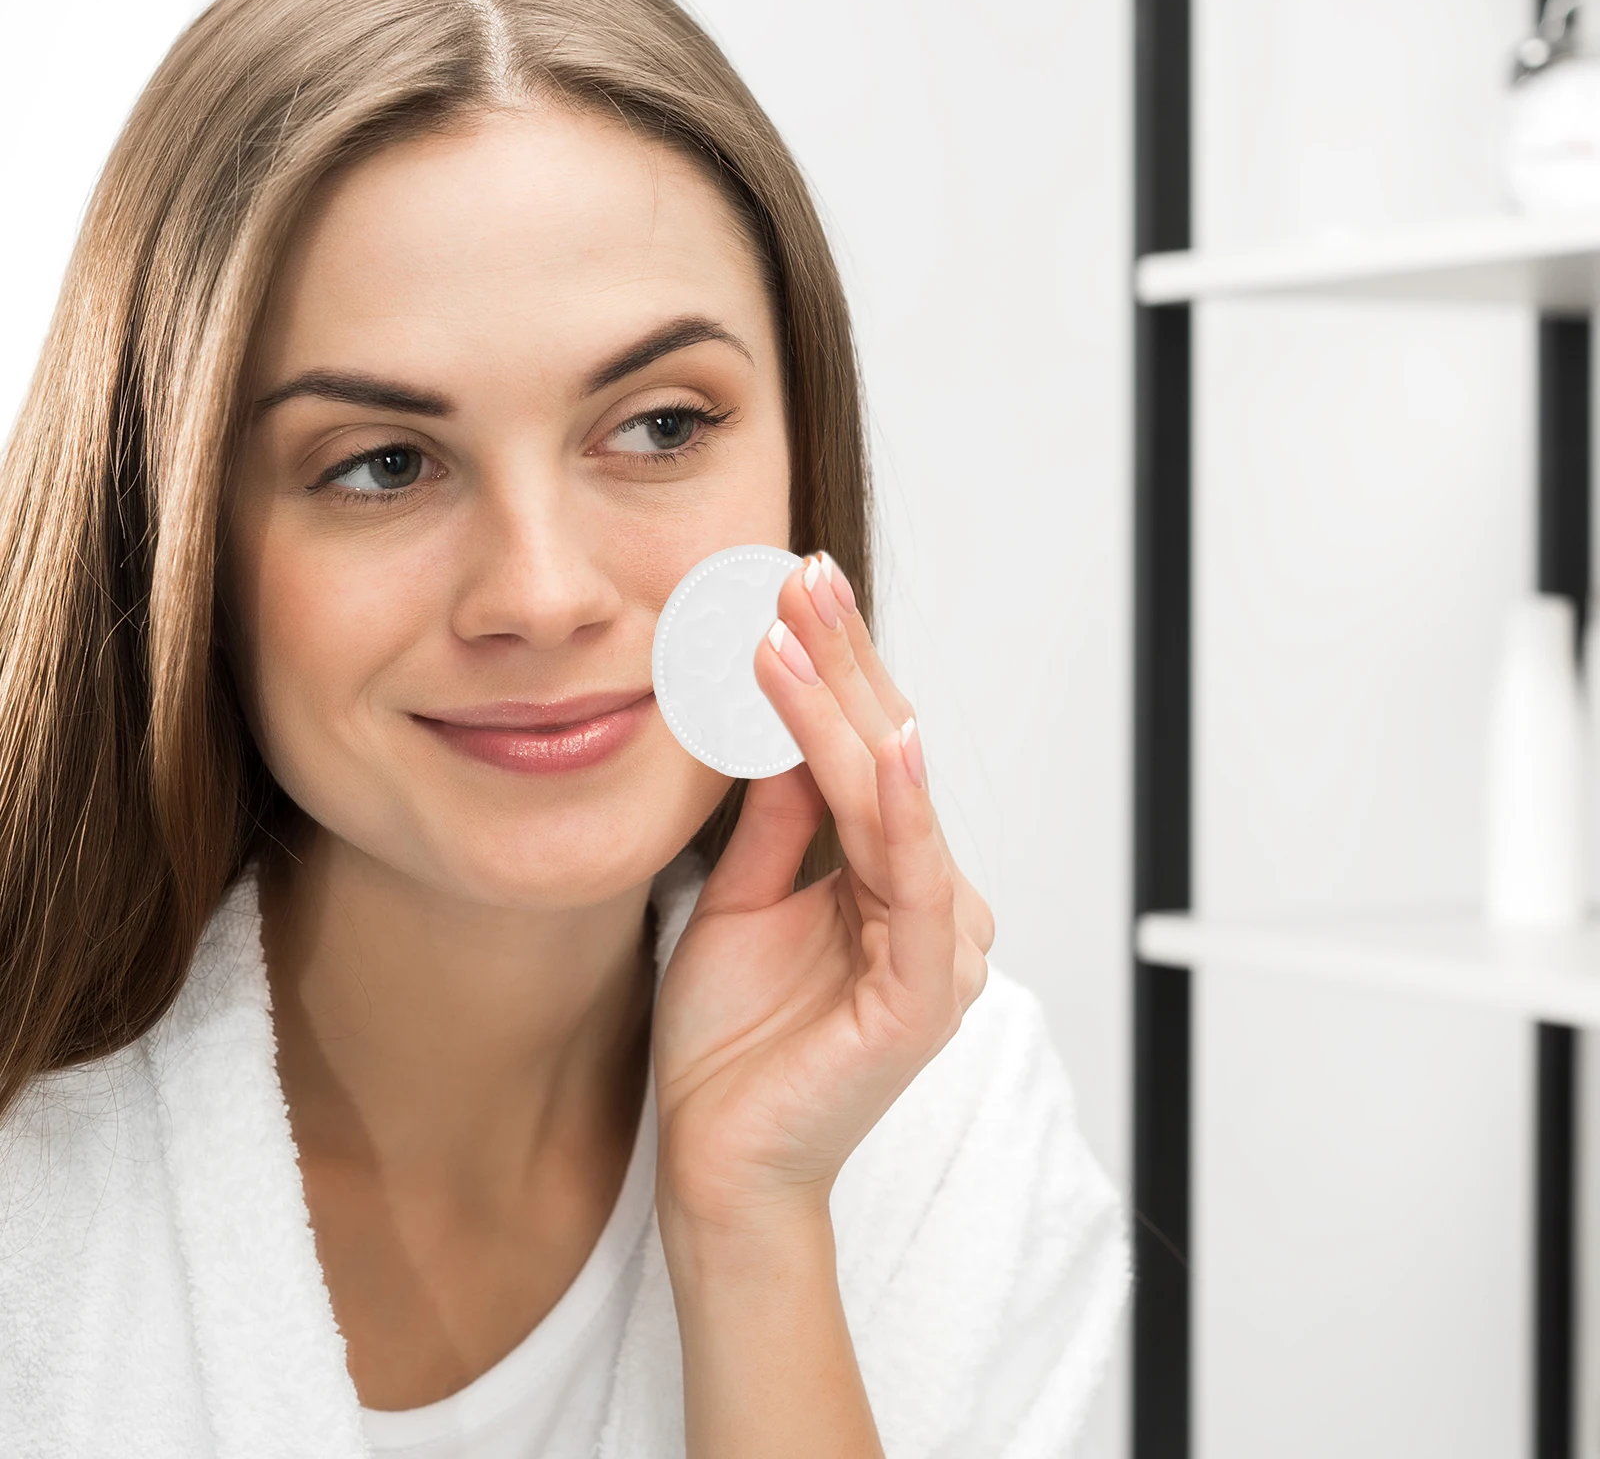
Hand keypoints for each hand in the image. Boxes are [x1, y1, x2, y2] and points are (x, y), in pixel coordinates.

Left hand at [651, 553, 993, 1235]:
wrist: (720, 1166)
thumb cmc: (732, 1044)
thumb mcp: (742, 899)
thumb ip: (775, 819)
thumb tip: (776, 719)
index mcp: (889, 879)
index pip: (862, 752)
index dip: (828, 672)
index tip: (786, 593)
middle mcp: (926, 899)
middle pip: (884, 755)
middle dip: (839, 660)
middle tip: (798, 572)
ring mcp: (936, 943)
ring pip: (891, 797)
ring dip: (843, 707)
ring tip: (792, 628)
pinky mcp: (925, 990)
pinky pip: (914, 878)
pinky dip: (903, 803)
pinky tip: (888, 736)